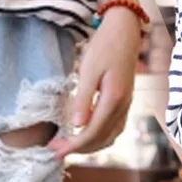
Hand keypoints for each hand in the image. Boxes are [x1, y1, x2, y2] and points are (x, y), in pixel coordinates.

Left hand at [50, 7, 141, 158]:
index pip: (92, 133)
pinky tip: (84, 135)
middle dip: (77, 148)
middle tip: (55, 149)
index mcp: (113, 99)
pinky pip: (113, 131)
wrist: (125, 32)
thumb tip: (76, 126)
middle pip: (100, 140)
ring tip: (67, 145)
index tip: (55, 150)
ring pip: (108, 139)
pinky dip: (98, 139)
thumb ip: (82, 99)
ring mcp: (126, 108)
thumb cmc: (105, 46)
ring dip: (88, 146)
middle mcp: (122, 108)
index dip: (73, 145)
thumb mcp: (88, 69)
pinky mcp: (125, 105)